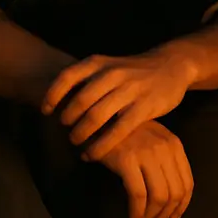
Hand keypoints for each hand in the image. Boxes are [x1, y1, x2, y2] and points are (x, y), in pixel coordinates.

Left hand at [41, 49, 196, 160]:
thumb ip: (87, 80)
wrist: (172, 65)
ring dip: (82, 134)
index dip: (53, 95)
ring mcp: (131, 89)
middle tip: (66, 132)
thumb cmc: (133, 71)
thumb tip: (55, 103)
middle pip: (80, 101)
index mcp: (100, 63)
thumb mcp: (109, 65)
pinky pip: (118, 130)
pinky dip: (102, 145)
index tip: (46, 111)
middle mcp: (113, 73)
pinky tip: (93, 154)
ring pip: (97, 116)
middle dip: (68, 121)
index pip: (68, 77)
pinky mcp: (145, 106)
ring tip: (77, 144)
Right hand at [94, 120, 193, 217]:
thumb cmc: (126, 133)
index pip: (187, 182)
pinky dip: (137, 214)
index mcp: (175, 145)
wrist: (100, 118)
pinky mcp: (127, 161)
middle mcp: (165, 149)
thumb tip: (167, 200)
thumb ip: (163, 163)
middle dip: (165, 215)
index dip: (182, 205)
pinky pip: (138, 195)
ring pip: (159, 197)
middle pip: (175, 192)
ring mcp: (147, 154)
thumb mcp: (152, 142)